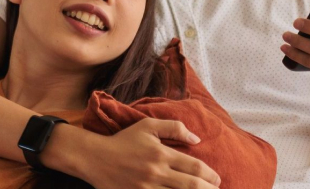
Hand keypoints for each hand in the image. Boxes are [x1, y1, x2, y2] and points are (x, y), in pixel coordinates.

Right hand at [59, 118, 221, 188]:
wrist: (94, 158)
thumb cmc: (122, 141)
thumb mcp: (147, 126)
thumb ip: (173, 127)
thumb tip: (196, 138)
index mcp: (161, 154)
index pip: (195, 167)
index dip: (211, 175)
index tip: (216, 179)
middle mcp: (156, 172)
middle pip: (192, 185)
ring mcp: (146, 188)